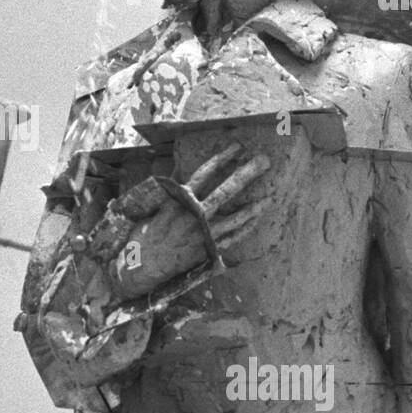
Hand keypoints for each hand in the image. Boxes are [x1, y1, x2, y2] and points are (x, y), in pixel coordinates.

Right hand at [108, 144, 273, 298]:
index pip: (205, 173)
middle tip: (264, 161)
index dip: (222, 158)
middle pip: (226, 190)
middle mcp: (195, 215)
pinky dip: (245, 228)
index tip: (238, 147)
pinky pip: (233, 238)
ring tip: (270, 196)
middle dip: (246, 174)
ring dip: (254, 206)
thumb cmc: (145, 233)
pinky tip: (256, 219)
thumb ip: (172, 188)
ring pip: (235, 217)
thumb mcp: (156, 205)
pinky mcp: (208, 250)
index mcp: (180, 200)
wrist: (141, 265)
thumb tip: (179, 167)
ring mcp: (204, 234)